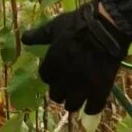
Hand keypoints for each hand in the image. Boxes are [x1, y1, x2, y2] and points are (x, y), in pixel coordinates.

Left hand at [20, 0, 131, 114]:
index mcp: (52, 62)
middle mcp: (65, 77)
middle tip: (66, 86)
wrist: (107, 25)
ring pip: (72, 105)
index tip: (56, 71)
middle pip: (56, 95)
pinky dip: (91, 108)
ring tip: (77, 97)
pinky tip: (90, 104)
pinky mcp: (101, 89)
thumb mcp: (54, 26)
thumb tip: (24, 39)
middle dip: (59, 91)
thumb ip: (38, 35)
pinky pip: (93, 108)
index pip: (45, 77)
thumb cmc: (78, 23)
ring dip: (72, 102)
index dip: (50, 75)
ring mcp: (84, 85)